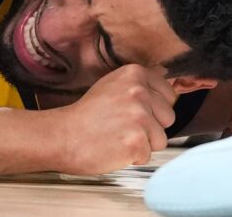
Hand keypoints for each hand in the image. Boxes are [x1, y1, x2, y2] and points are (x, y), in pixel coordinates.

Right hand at [48, 65, 173, 175]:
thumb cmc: (85, 115)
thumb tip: (167, 92)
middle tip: (124, 126)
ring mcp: (139, 116)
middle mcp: (139, 92)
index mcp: (135, 74)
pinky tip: (114, 148)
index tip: (135, 113)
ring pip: (160, 139)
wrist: (62, 135)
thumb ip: (139, 86)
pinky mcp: (136, 141)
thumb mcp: (112, 85)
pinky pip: (147, 155)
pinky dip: (132, 157)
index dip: (154, 109)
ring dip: (142, 143)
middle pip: (168, 117)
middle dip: (151, 127)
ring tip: (118, 137)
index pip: (169, 95)